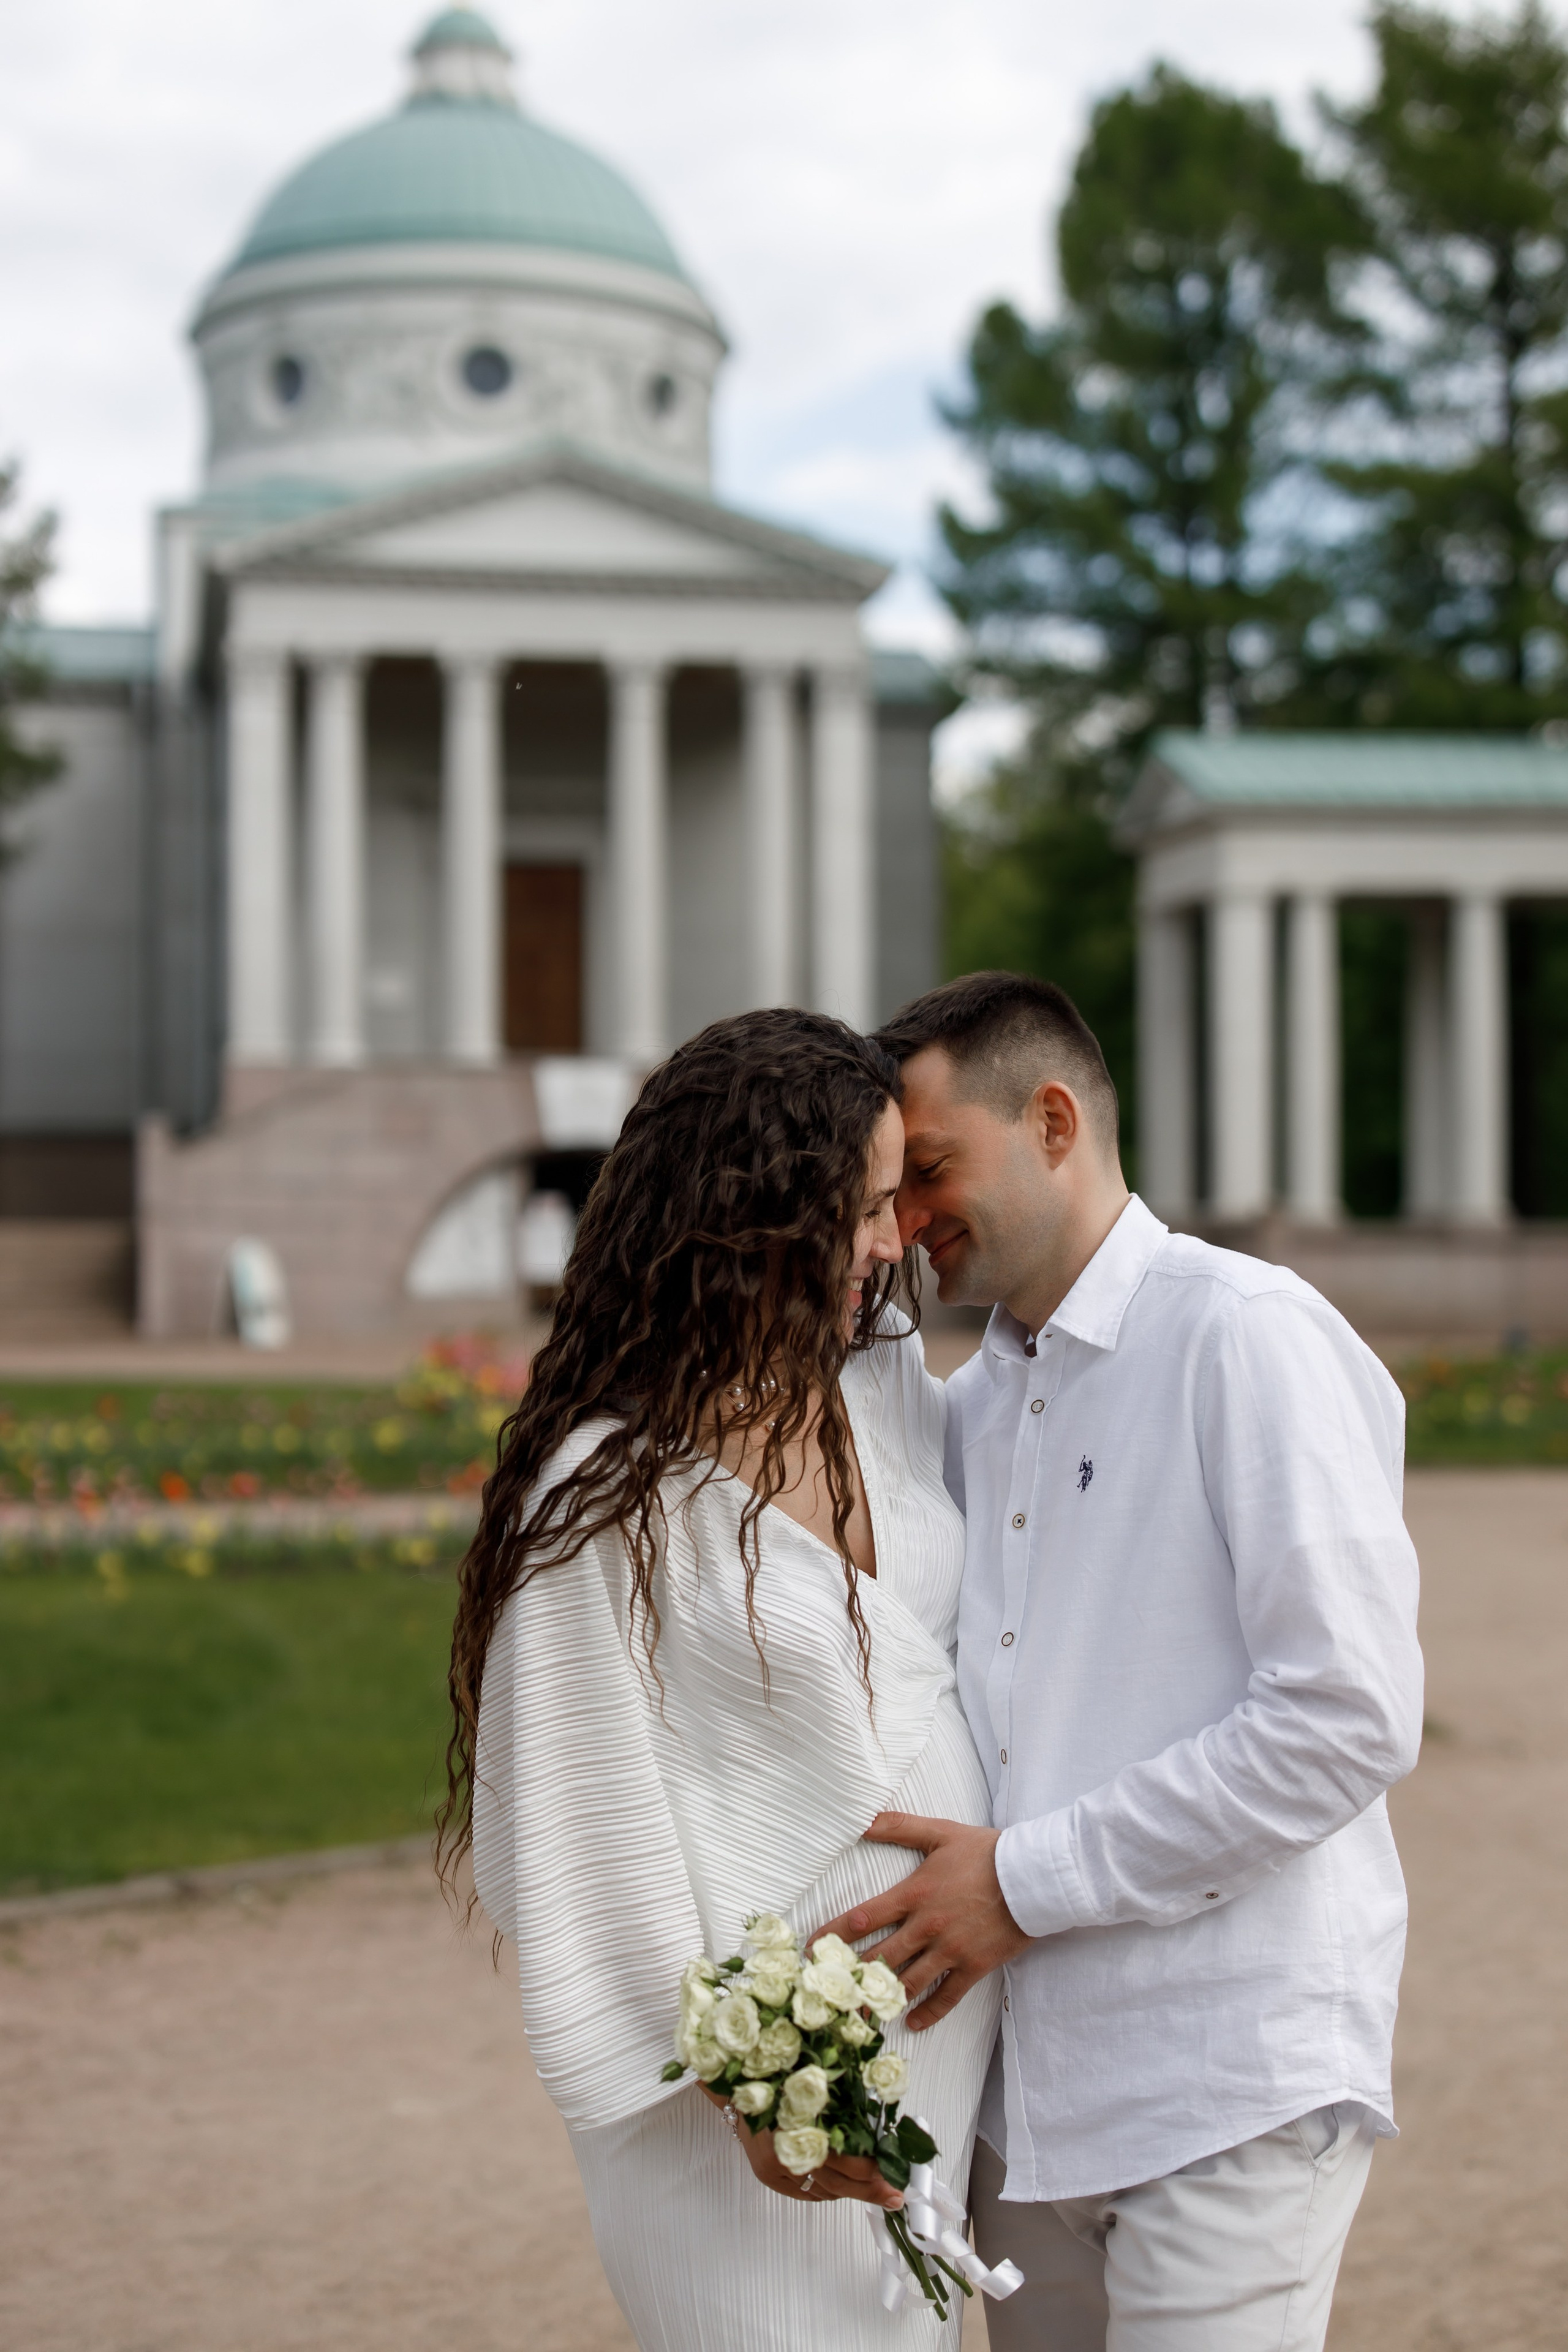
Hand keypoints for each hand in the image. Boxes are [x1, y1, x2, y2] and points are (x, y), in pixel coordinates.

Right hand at [701, 2087, 901, 2207]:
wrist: (736, 2083)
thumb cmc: (779, 2076)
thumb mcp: (818, 2085)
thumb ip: (846, 2108)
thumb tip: (880, 2130)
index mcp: (803, 2125)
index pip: (847, 2162)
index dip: (874, 2172)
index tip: (895, 2175)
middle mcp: (786, 2152)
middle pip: (838, 2184)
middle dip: (870, 2190)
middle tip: (894, 2195)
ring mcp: (774, 2168)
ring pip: (823, 2192)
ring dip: (850, 2191)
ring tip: (872, 2188)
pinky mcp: (767, 2176)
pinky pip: (805, 2193)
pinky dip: (826, 2191)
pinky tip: (840, 2185)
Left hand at [813, 1812, 1030, 2031]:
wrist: (1033, 1876)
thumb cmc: (986, 1852)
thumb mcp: (940, 1832)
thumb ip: (899, 1826)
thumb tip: (862, 1820)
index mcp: (914, 1894)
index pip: (863, 1918)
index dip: (833, 1935)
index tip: (811, 1948)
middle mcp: (927, 1927)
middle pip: (879, 1958)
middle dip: (850, 1976)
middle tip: (828, 1992)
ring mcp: (950, 1950)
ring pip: (908, 1983)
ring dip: (882, 2000)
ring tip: (859, 2015)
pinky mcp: (974, 1967)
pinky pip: (947, 1996)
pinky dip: (929, 2012)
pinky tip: (913, 2022)